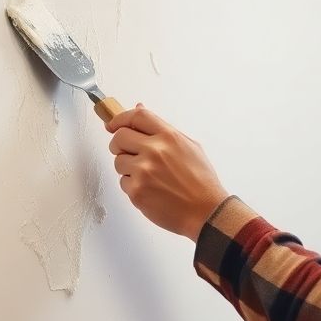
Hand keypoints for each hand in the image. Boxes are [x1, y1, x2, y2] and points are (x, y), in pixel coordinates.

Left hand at [105, 104, 229, 241]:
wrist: (207, 212)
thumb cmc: (201, 182)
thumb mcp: (190, 147)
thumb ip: (162, 129)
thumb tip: (139, 108)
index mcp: (169, 137)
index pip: (137, 117)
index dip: (121, 118)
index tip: (113, 124)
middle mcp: (155, 151)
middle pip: (119, 137)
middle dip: (118, 144)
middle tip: (127, 152)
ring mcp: (143, 171)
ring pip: (118, 161)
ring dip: (127, 168)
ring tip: (148, 177)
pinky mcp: (137, 191)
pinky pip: (123, 182)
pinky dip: (133, 186)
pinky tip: (151, 190)